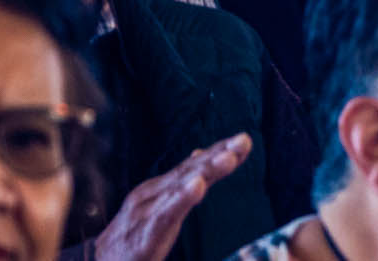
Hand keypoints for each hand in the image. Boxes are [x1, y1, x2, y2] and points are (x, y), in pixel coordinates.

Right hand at [88, 134, 248, 260]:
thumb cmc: (133, 236)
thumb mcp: (158, 207)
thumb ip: (179, 184)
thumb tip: (200, 153)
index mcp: (159, 189)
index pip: (193, 166)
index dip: (219, 151)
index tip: (245, 140)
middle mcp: (152, 195)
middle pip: (191, 171)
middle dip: (219, 155)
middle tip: (243, 141)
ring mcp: (146, 212)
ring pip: (180, 188)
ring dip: (205, 171)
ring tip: (228, 159)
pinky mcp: (143, 235)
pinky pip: (165, 215)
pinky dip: (181, 199)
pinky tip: (197, 187)